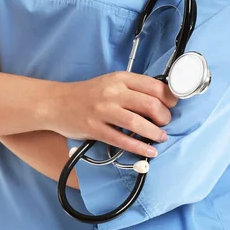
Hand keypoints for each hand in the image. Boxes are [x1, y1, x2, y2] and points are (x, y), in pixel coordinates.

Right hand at [47, 71, 178, 157]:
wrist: (56, 103)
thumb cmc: (87, 94)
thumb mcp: (110, 82)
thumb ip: (132, 88)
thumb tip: (160, 100)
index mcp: (120, 78)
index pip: (153, 86)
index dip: (168, 97)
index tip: (173, 106)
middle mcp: (112, 92)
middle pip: (149, 104)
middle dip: (164, 117)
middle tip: (165, 124)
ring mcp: (103, 111)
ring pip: (136, 123)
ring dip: (154, 133)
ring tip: (161, 137)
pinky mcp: (94, 128)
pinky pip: (121, 139)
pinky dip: (138, 147)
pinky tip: (148, 151)